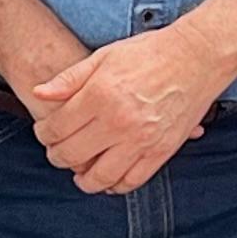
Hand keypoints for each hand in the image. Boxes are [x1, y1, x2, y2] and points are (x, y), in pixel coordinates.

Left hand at [28, 23, 231, 194]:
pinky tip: (108, 178)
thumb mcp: (104, 56)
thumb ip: (69, 79)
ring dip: (83, 180)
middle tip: (56, 152)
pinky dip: (115, 185)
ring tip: (79, 173)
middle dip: (57, 156)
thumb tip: (39, 93)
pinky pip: (132, 181)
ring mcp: (141, 140)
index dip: (43, 134)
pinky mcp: (162, 151)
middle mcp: (118, 121)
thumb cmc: (150, 52)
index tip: (45, 132)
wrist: (197, 57)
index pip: (56, 129)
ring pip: (100, 177)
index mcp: (100, 95)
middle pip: (72, 155)